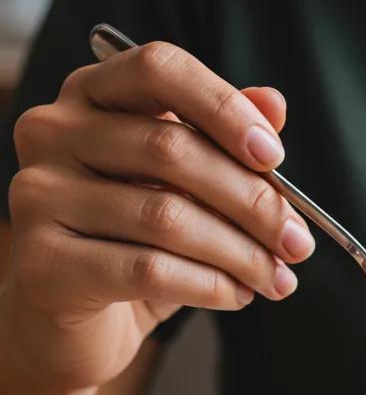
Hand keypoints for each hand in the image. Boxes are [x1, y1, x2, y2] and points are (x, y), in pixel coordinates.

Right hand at [2, 41, 314, 389]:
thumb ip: (224, 143)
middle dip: (253, 202)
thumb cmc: (134, 245)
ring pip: (166, 216)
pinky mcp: (44, 262)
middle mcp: (52, 133)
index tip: (274, 156)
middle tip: (298, 244)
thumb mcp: (186, 191)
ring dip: (241, 254)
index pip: (159, 69)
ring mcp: (38, 195)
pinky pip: (149, 269)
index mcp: (90, 95)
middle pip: (172, 149)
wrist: (74, 325)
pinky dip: (209, 285)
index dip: (224, 106)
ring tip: (276, 278)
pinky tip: (237, 295)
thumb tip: (274, 104)